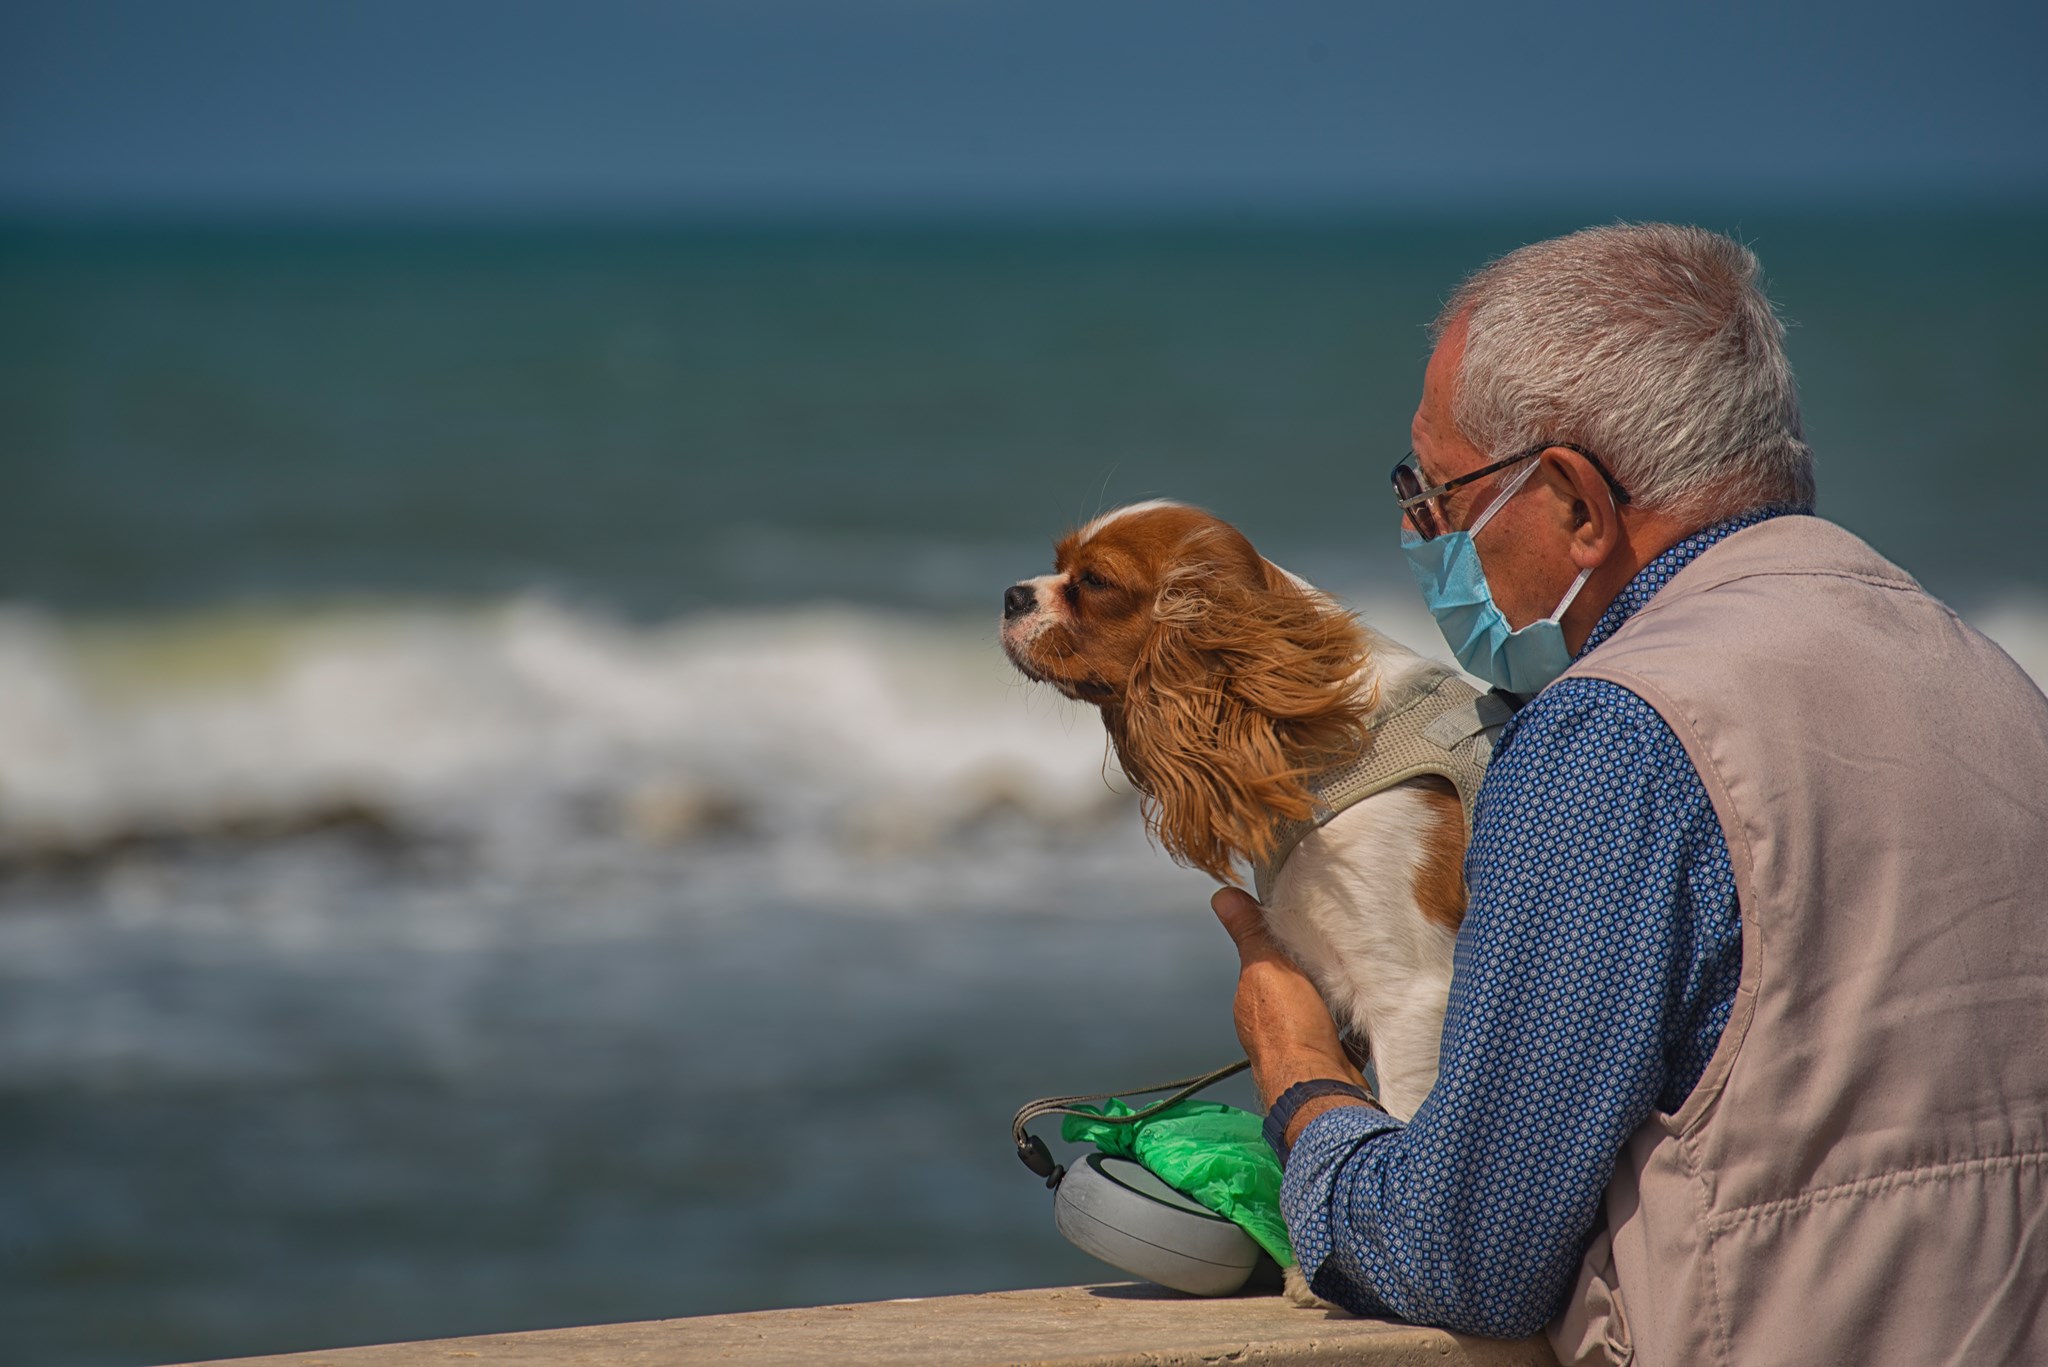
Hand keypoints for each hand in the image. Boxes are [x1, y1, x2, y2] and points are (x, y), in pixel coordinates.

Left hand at [1212, 887, 1361, 1107]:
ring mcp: (1300, 1046)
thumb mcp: (1267, 966)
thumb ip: (1250, 933)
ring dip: (1336, 999)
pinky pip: (1344, 1035)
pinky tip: (1365, 1016)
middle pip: (1296, 986)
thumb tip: (1222, 895)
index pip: (1266, 961)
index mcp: (1252, 998)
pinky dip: (1353, 1026)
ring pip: (1321, 1011)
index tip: (1308, 924)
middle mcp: (1270, 1024)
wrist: (1320, 1089)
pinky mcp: (1330, 1061)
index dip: (1284, 943)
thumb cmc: (1290, 1029)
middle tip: (1340, 950)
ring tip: (1357, 979)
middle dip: (1315, 972)